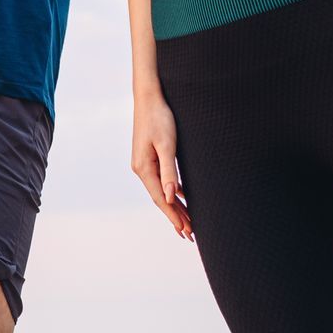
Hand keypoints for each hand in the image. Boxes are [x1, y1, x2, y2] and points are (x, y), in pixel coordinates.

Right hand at [133, 92, 191, 239]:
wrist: (149, 97)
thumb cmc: (160, 118)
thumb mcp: (166, 145)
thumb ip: (169, 171)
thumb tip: (172, 197)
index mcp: (144, 168)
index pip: (161, 199)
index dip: (174, 216)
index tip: (186, 231)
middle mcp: (141, 169)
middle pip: (161, 198)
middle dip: (176, 216)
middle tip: (190, 234)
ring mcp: (144, 163)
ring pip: (162, 191)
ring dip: (175, 206)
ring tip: (188, 222)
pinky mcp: (149, 157)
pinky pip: (162, 180)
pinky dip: (173, 192)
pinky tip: (181, 198)